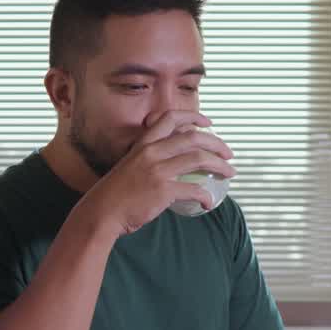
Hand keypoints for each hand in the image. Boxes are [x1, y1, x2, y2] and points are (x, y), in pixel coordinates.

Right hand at [75, 110, 235, 236]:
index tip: (208, 124)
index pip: (170, 118)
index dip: (193, 117)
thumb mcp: (129, 167)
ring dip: (219, 166)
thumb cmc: (115, 194)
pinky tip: (208, 203)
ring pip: (199, 159)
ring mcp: (158, 170)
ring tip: (229, 173)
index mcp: (144, 144)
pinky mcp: (163, 190)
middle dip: (217, 144)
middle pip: (193, 138)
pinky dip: (205, 196)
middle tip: (229, 154)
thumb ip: (148, 160)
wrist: (102, 212)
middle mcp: (152, 152)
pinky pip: (193, 189)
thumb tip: (172, 163)